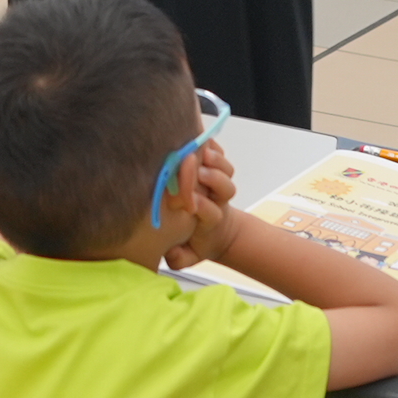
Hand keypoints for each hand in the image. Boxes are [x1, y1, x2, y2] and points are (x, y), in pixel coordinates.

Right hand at [164, 139, 239, 268]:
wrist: (217, 232)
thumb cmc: (196, 241)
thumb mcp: (187, 257)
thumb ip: (179, 258)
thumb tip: (172, 252)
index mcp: (210, 221)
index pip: (209, 212)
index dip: (201, 205)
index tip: (188, 203)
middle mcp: (217, 200)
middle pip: (223, 187)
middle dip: (211, 178)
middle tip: (195, 170)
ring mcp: (218, 184)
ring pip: (226, 170)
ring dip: (216, 160)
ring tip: (201, 152)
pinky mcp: (217, 170)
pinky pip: (221, 155)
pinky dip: (214, 146)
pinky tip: (201, 138)